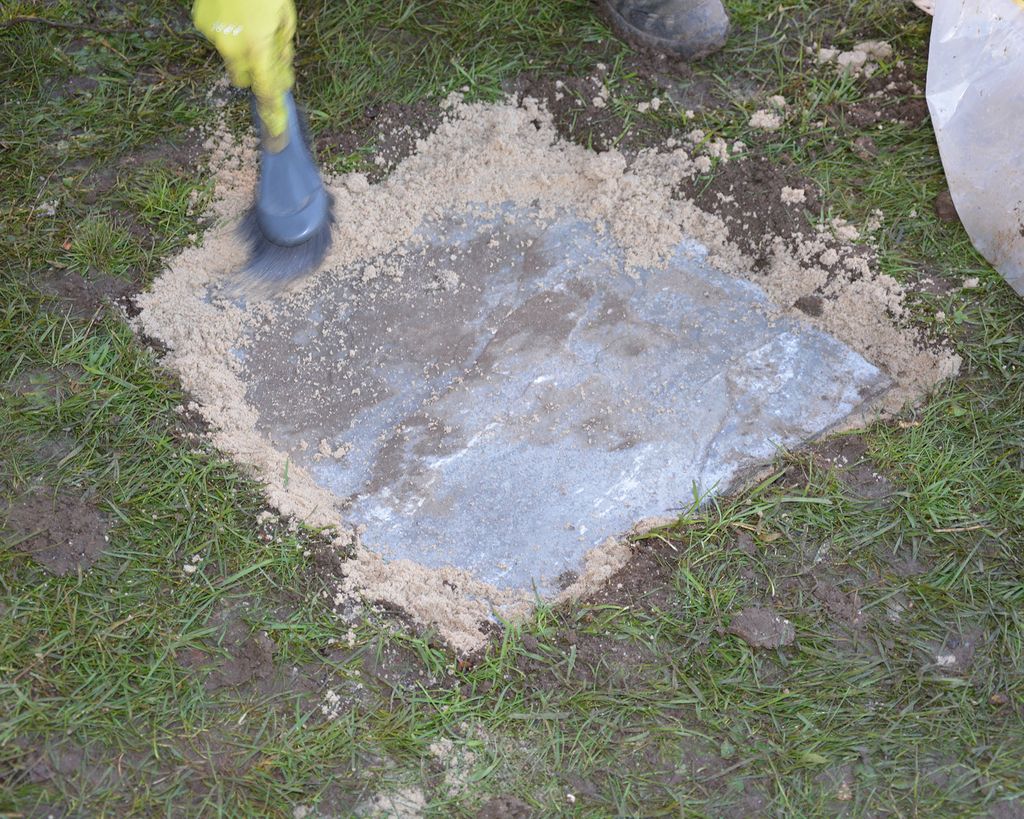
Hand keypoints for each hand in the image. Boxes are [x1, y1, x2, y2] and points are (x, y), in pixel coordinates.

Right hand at [192, 0, 295, 138]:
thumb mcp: (285, 20)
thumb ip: (283, 53)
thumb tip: (282, 80)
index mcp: (258, 46)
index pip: (266, 90)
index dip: (273, 114)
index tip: (277, 136)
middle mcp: (232, 45)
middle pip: (243, 80)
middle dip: (254, 74)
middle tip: (266, 54)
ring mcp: (213, 34)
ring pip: (230, 59)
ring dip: (242, 51)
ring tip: (250, 24)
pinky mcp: (201, 23)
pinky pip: (219, 39)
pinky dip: (229, 34)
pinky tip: (235, 14)